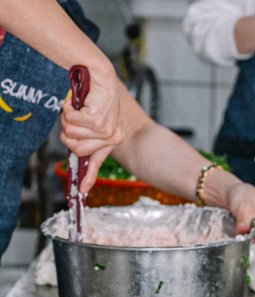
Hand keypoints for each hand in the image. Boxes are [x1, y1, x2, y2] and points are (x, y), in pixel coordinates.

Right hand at [59, 62, 124, 192]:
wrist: (98, 75)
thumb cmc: (93, 97)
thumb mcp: (91, 120)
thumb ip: (86, 138)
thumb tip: (76, 154)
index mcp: (113, 138)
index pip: (98, 161)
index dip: (89, 177)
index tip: (82, 190)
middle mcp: (112, 136)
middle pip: (76, 148)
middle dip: (68, 132)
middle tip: (73, 119)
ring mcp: (106, 129)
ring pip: (71, 134)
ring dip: (68, 119)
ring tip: (79, 108)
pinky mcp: (97, 120)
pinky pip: (70, 121)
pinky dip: (68, 109)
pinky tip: (79, 102)